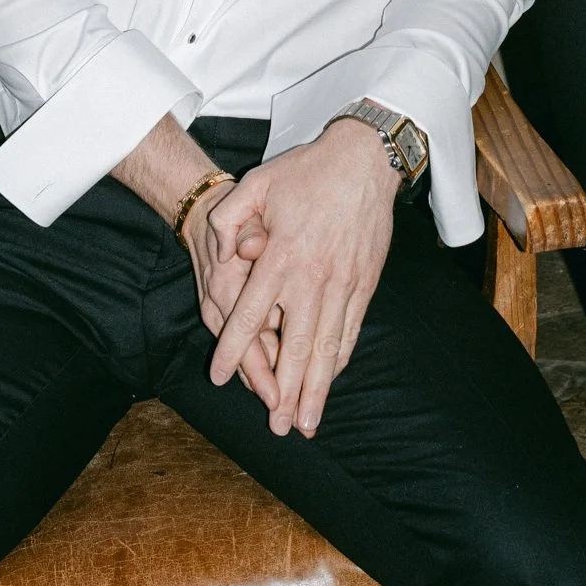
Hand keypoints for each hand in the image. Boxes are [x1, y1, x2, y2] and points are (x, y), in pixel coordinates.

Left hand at [193, 119, 398, 436]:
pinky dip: (339, 360)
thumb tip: (220, 254)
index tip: (219, 376)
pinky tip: (331, 380)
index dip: (233, 348)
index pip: (251, 313)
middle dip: (284, 391)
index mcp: (282, 255)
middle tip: (276, 427)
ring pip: (327, 347)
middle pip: (296, 346)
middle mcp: (313, 276)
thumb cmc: (307, 170)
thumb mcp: (257, 182)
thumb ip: (230, 218)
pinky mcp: (364, 282)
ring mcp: (343, 283)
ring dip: (317, 389)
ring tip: (307, 422)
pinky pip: (350, 330)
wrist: (365, 158)